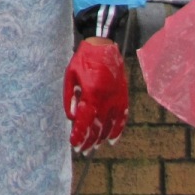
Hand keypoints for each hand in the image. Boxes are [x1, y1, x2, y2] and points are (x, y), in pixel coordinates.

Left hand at [63, 37, 128, 153]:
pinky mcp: (124, 97)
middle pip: (97, 127)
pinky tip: (111, 140)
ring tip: (92, 147)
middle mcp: (106, 99)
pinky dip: (117, 130)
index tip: (74, 144)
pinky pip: (122, 118)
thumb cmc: (84, 59)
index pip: (84, 121)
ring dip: (101, 138)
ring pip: (110, 126)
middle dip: (88, 140)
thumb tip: (71, 117)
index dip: (79, 135)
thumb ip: (69, 97)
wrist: (104, 45)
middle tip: (81, 149)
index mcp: (91, 93)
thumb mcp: (70, 75)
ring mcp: (117, 99)